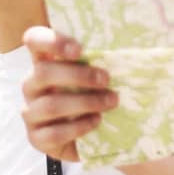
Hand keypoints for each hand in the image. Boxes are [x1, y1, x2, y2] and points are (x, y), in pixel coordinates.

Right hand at [20, 26, 116, 161]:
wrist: (95, 137)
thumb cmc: (96, 96)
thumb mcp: (98, 75)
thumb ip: (103, 58)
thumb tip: (142, 36)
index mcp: (44, 61)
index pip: (34, 40)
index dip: (51, 41)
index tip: (80, 50)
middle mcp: (32, 85)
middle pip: (42, 72)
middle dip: (78, 75)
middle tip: (107, 79)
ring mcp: (31, 112)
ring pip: (49, 104)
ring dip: (84, 102)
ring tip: (111, 101)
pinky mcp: (36, 138)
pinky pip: (52, 133)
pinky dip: (77, 127)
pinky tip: (96, 121)